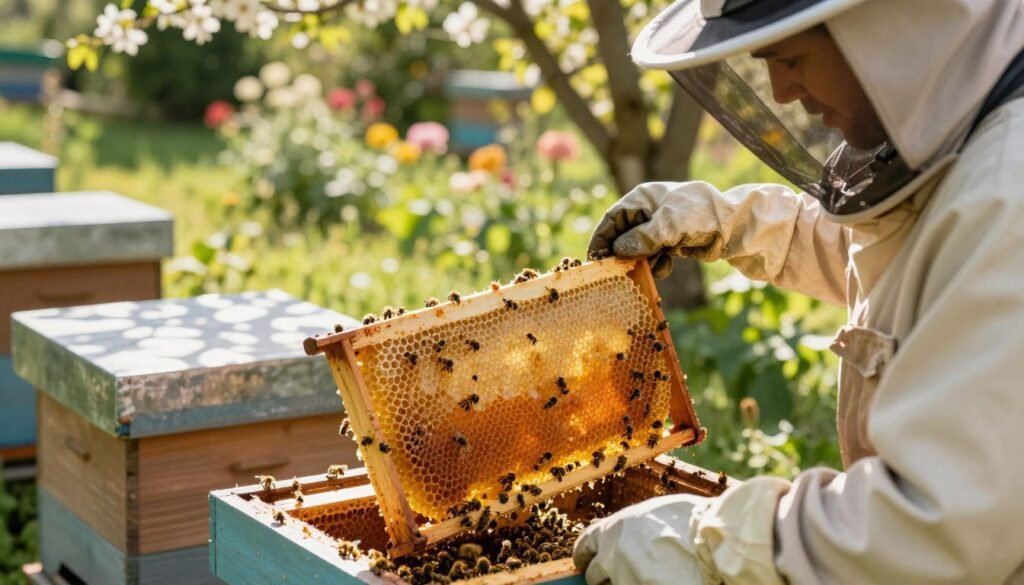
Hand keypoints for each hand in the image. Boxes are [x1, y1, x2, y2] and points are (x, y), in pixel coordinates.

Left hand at [572, 494, 713, 584]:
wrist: (711, 542)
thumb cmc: (690, 520)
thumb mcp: (655, 512)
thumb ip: (637, 527)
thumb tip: (637, 533)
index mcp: (613, 529)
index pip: (585, 545)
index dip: (585, 554)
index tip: (585, 561)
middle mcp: (612, 556)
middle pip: (594, 575)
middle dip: (602, 577)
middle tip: (614, 577)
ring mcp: (624, 580)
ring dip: (622, 584)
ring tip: (641, 577)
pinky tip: (658, 581)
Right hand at [588, 182, 726, 278]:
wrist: (733, 225)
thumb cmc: (699, 215)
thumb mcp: (667, 225)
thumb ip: (641, 238)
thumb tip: (618, 251)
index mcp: (642, 199)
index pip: (612, 218)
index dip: (601, 238)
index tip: (593, 259)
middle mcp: (648, 211)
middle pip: (623, 235)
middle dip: (622, 254)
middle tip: (616, 273)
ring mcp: (659, 227)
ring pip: (638, 249)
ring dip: (641, 261)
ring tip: (649, 269)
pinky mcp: (670, 241)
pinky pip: (653, 256)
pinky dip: (656, 264)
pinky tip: (666, 266)